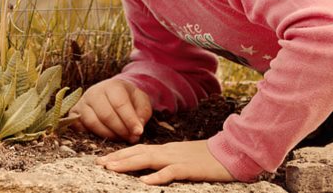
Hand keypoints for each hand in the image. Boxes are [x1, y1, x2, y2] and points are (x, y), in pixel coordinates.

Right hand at [68, 78, 151, 142]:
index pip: (119, 103)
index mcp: (112, 85)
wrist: (114, 94)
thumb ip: (142, 114)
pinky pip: (79, 127)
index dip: (130, 120)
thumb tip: (136, 131)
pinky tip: (104, 138)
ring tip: (120, 138)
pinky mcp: (75, 113)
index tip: (138, 132)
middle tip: (130, 138)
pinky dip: (90, 135)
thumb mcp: (141, 102)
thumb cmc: (129, 99)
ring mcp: (82, 102)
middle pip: (105, 115)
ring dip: (108, 135)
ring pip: (92, 123)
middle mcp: (94, 92)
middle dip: (120, 130)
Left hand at [96, 140, 234, 184]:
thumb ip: (168, 161)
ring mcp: (178, 159)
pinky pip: (171, 172)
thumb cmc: (209, 158)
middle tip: (99, 163)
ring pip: (149, 159)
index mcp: (167, 149)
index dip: (121, 153)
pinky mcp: (189, 168)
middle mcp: (169, 151)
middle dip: (118, 158)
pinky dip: (157, 177)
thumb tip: (151, 168)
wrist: (232, 152)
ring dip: (129, 164)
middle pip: (138, 152)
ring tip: (112, 168)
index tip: (105, 159)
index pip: (139, 149)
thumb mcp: (185, 158)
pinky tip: (145, 182)